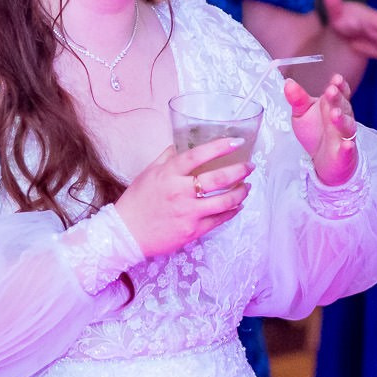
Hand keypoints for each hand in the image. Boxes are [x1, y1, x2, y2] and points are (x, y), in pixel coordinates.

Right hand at [113, 136, 253, 260]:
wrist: (126, 234)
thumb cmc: (136, 202)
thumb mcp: (148, 173)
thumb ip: (167, 158)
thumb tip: (181, 145)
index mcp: (168, 174)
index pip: (198, 155)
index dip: (219, 147)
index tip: (237, 142)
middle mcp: (180, 192)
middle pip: (218, 179)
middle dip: (239, 171)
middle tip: (249, 166)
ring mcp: (188, 213)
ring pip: (224, 201)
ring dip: (241, 193)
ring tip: (247, 186)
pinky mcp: (192, 230)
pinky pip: (219, 220)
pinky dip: (232, 211)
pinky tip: (237, 205)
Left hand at [286, 73, 358, 185]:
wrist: (323, 160)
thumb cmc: (315, 132)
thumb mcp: (302, 113)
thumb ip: (297, 99)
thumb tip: (289, 82)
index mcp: (333, 105)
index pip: (340, 93)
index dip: (339, 86)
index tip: (335, 79)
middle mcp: (342, 118)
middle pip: (342, 106)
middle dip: (337, 98)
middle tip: (330, 91)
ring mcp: (344, 136)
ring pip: (346, 127)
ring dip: (342, 120)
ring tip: (334, 114)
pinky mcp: (343, 154)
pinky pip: (347, 151)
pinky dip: (347, 149)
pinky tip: (346, 146)